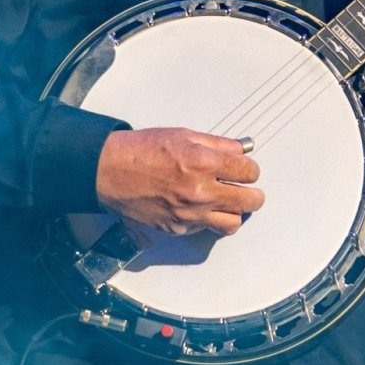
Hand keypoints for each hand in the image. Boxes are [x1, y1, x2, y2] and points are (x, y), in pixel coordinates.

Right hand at [95, 127, 263, 235]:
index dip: (250, 169)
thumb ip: (218, 144)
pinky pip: (206, 229)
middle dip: (252, 193)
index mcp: (204, 162)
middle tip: (247, 189)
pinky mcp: (177, 228)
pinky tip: (202, 207)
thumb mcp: (185, 135)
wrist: (111, 170)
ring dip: (234, 212)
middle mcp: (200, 191)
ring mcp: (189, 214)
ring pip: (232, 222)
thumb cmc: (143, 150)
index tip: (246, 169)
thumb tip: (241, 150)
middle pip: (250, 201)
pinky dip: (208, 219)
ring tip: (228, 202)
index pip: (249, 172)